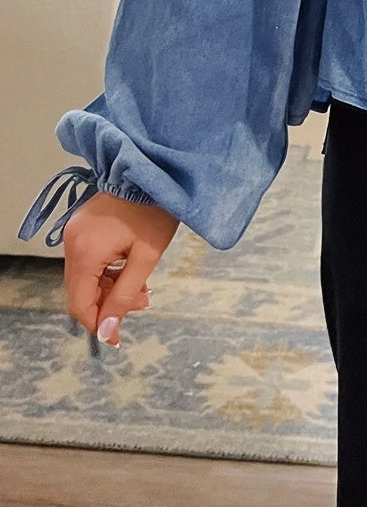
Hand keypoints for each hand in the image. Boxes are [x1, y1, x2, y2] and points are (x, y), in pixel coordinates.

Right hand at [63, 191, 179, 346]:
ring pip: (86, 275)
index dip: (97, 324)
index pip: (79, 303)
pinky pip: (89, 258)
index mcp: (84, 252)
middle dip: (109, 303)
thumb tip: (107, 331)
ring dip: (110, 287)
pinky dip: (107, 270)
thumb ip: (125, 296)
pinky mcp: (83, 224)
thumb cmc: (155, 211)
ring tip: (142, 287)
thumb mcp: (146, 257)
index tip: (117, 337)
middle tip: (143, 301)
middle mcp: (72, 242)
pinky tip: (130, 269)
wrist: (154, 170)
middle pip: (81, 290)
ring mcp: (75, 231)